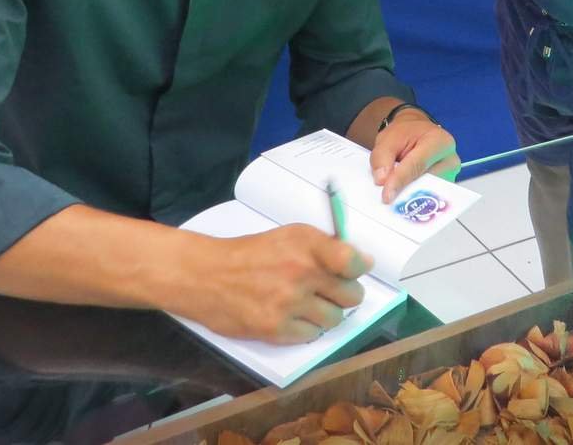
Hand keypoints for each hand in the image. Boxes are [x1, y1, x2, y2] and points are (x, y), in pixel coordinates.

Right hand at [175, 224, 372, 344]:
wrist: (206, 276)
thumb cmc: (252, 254)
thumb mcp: (289, 236)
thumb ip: (327, 247)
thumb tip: (366, 262)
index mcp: (306, 244)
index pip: (352, 261)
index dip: (359, 268)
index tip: (352, 270)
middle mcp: (301, 272)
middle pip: (352, 296)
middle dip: (344, 294)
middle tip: (328, 291)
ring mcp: (289, 303)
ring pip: (335, 319)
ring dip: (325, 314)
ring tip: (306, 304)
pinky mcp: (276, 329)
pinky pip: (312, 335)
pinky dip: (305, 328)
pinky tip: (290, 316)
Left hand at [370, 110, 461, 201]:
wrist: (417, 135)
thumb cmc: (406, 134)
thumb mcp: (388, 139)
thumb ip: (381, 158)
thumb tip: (382, 180)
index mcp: (439, 141)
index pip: (418, 164)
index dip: (400, 180)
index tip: (387, 196)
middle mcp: (450, 160)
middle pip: (426, 183)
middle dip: (405, 192)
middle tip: (387, 200)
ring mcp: (450, 175)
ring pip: (429, 194)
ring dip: (410, 198)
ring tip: (393, 199)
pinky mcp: (446, 187)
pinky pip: (430, 198)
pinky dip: (415, 200)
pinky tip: (402, 200)